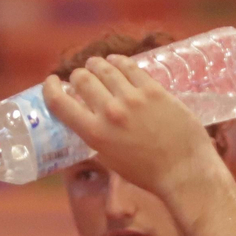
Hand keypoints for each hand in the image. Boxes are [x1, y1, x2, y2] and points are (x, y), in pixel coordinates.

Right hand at [41, 55, 221, 196]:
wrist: (184, 172)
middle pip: (82, 80)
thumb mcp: (111, 159)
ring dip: (96, 64)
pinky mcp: (153, 90)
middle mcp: (109, 113)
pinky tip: (117, 62)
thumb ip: (97, 137)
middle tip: (81, 77)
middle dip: (78, 76)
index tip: (51, 81)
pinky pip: (130, 67)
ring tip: (96, 65)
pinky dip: (119, 62)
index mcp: (94, 134)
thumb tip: (88, 122)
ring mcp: (132, 99)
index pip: (59, 102)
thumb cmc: (149, 174)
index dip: (50, 88)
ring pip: (104, 68)